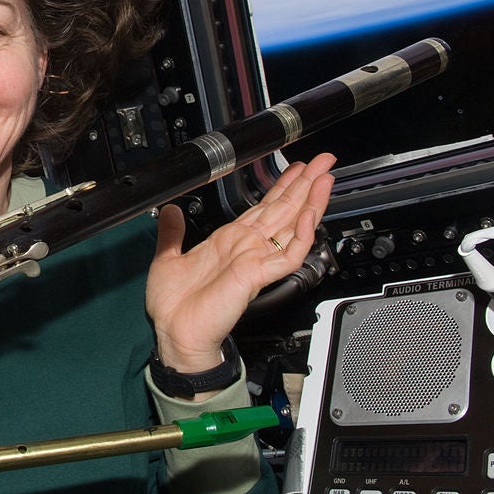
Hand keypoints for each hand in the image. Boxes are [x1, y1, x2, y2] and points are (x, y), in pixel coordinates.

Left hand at [145, 153, 335, 379]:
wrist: (175, 333)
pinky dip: (300, 237)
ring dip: (310, 202)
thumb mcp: (168, 257)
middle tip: (324, 161)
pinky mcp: (257, 276)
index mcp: (230, 241)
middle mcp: (247, 248)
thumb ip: (172, 232)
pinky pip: (287, 256)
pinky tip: (308, 216)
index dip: (281, 187)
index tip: (297, 167)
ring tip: (325, 179)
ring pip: (292, 228)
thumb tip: (170, 211)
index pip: (263, 208)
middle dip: (304, 185)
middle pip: (284, 210)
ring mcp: (255, 261)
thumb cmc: (175, 306)